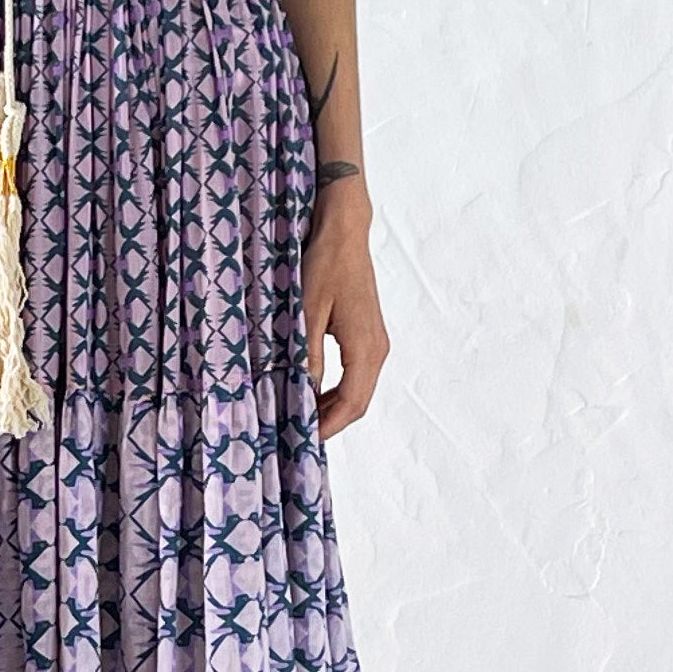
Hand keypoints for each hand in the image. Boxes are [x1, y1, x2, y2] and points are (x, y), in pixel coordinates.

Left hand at [302, 182, 387, 437]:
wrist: (344, 232)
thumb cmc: (326, 265)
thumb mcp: (307, 312)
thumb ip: (307, 355)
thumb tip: (302, 392)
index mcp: (365, 348)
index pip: (351, 404)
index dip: (328, 426)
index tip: (302, 439)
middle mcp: (377, 350)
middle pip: (358, 403)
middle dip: (330, 422)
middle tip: (296, 434)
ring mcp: (375, 343)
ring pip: (358, 391)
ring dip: (332, 408)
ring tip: (299, 417)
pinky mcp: (368, 335)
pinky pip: (356, 375)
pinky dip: (336, 390)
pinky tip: (312, 392)